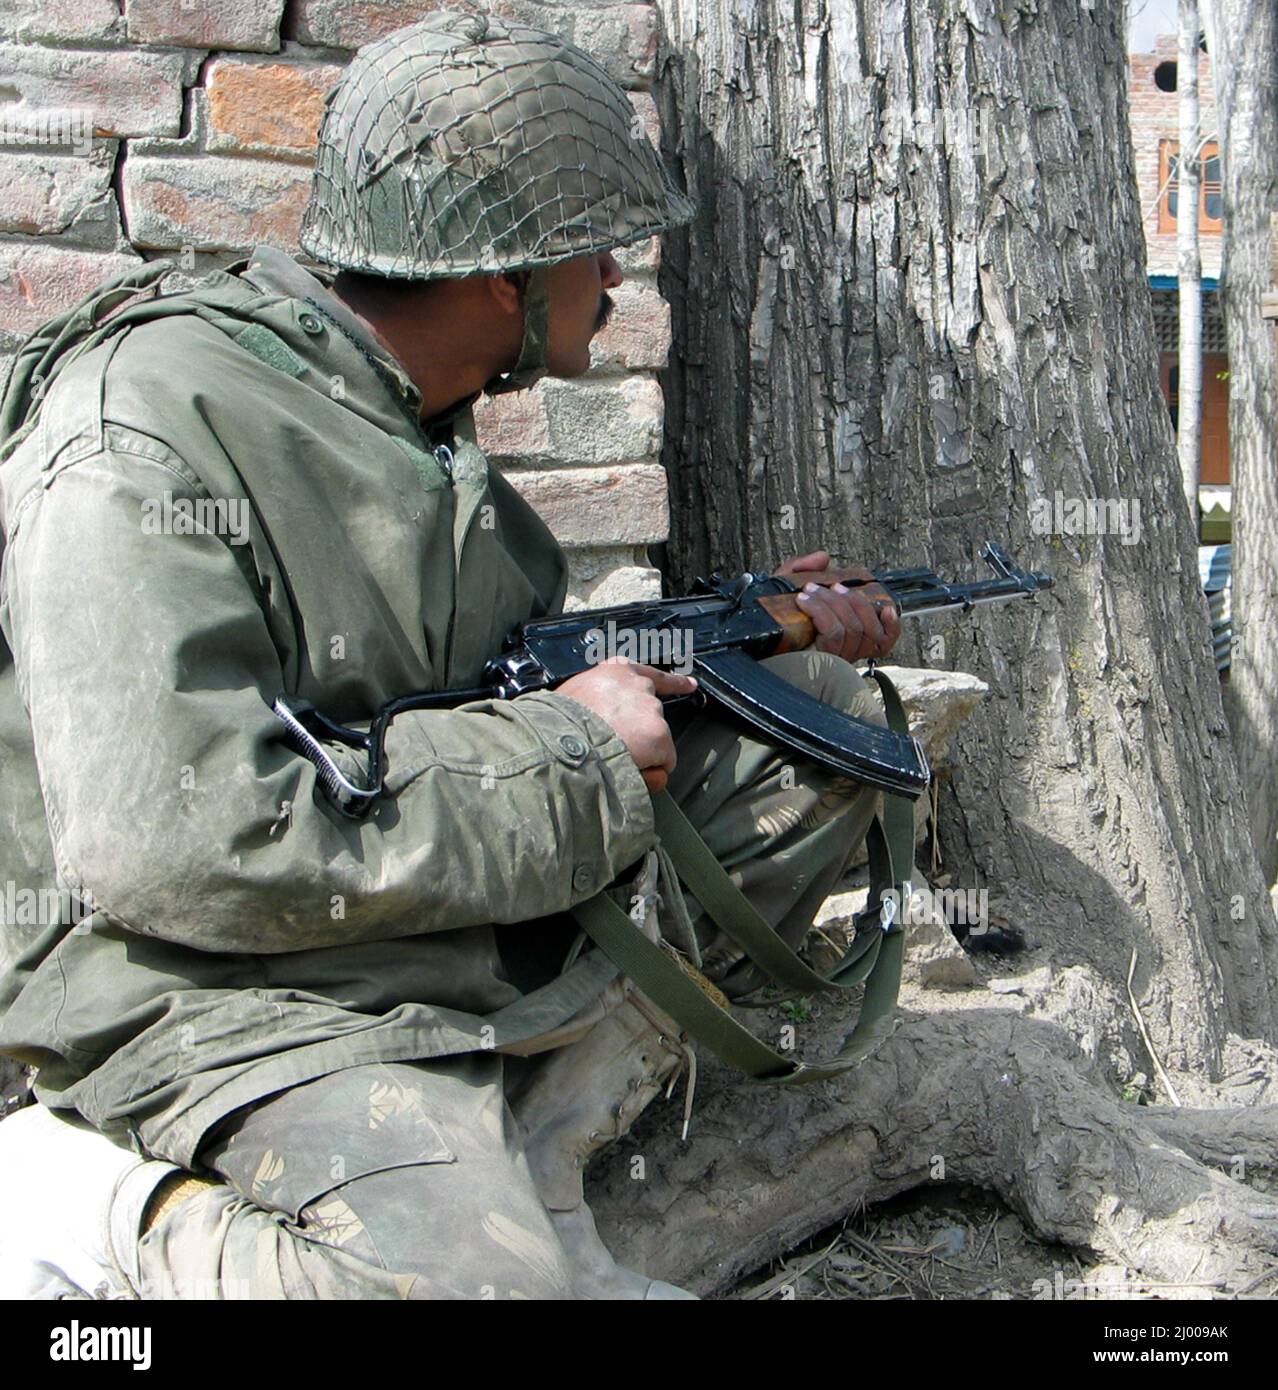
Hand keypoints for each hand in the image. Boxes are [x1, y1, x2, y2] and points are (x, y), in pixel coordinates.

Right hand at [555, 659, 697, 794]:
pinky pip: (661, 763)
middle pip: (650, 716)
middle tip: (614, 747)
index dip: (673, 682)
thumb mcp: (574, 700)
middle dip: (642, 733)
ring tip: (608, 758)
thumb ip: (595, 705)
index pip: (650, 674)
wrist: (557, 738)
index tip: (690, 684)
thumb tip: (615, 731)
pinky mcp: (659, 735)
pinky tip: (626, 770)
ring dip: (641, 753)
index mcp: (615, 671)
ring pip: (654, 742)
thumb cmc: (555, 722)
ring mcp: (650, 709)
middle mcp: (638, 684)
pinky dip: (648, 771)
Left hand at [775, 550, 901, 661]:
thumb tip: (823, 557)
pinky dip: (821, 611)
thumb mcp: (783, 588)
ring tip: (809, 592)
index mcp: (842, 640)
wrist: (744, 645)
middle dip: (853, 600)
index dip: (892, 627)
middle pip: (868, 629)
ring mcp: (831, 660)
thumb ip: (802, 569)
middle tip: (830, 586)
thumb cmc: (766, 622)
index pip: (882, 642)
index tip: (888, 607)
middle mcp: (841, 654)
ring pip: (851, 628)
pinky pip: (833, 633)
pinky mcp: (817, 662)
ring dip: (833, 602)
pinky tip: (805, 602)